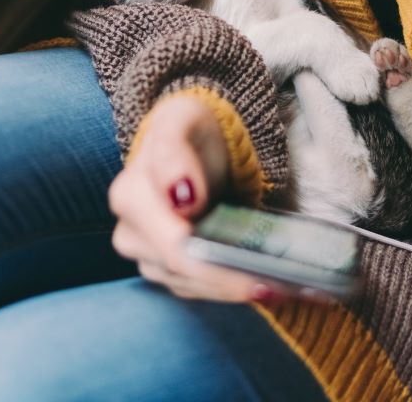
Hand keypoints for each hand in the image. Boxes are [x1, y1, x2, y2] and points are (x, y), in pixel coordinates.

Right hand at [108, 94, 289, 302]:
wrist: (191, 144)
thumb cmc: (188, 131)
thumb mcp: (181, 121)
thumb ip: (174, 152)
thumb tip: (182, 198)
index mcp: (131, 197)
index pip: (173, 246)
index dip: (214, 268)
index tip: (257, 276)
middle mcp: (131, 233)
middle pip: (185, 272)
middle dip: (231, 283)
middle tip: (279, 288)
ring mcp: (147, 255)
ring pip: (193, 286)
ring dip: (234, 290)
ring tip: (280, 288)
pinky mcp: (167, 268)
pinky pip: (198, 288)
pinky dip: (229, 288)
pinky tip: (263, 284)